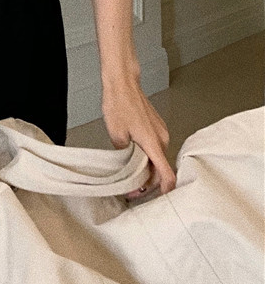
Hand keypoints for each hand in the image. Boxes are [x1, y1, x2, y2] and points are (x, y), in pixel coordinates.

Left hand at [101, 76, 176, 200]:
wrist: (122, 83)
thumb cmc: (119, 103)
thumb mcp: (116, 136)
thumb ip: (125, 157)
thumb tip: (127, 171)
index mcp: (153, 143)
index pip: (167, 174)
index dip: (164, 191)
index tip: (157, 200)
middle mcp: (162, 138)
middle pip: (161, 169)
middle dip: (148, 181)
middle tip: (132, 188)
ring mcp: (160, 131)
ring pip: (157, 158)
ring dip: (147, 168)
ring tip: (130, 172)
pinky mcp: (156, 126)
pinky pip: (155, 147)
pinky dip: (147, 155)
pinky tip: (133, 156)